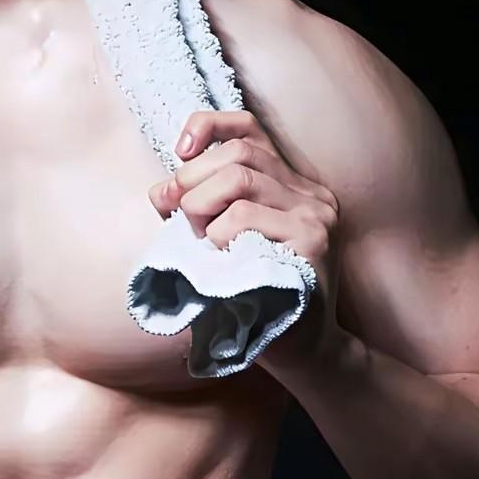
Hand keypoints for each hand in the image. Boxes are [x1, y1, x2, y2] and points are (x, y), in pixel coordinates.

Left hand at [147, 110, 342, 368]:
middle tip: (179, 216)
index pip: (248, 127)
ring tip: (201, 241)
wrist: (301, 352)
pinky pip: (245, 217)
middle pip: (237, 152)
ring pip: (239, 179)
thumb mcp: (219, 244)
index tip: (179, 151)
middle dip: (192, 180)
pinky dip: (217, 235)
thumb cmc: (254, 297)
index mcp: (290, 184)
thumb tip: (161, 190)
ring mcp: (316, 215)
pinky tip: (221, 260)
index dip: (208, 126)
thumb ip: (196, 211)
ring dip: (202, 207)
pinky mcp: (313, 240)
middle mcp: (310, 193)